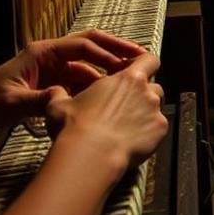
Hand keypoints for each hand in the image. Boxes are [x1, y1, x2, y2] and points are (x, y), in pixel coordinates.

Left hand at [0, 29, 144, 133]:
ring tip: (130, 80)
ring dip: (108, 71)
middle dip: (117, 50)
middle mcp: (51, 57)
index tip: (129, 61)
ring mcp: (52, 70)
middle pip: (92, 46)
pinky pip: (79, 82)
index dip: (109, 52)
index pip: (84, 44)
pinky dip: (95, 86)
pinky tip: (108, 96)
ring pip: (88, 65)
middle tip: (142, 58)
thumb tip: (68, 101)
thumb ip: (42, 100)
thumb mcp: (13, 103)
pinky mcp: (51, 85)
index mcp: (43, 52)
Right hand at [45, 53, 167, 172]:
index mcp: (126, 78)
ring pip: (157, 107)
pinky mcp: (159, 130)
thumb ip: (59, 94)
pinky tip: (133, 140)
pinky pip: (159, 127)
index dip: (146, 64)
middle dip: (144, 94)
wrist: (90, 155)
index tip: (139, 70)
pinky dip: (150, 132)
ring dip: (147, 112)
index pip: (149, 59)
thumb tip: (53, 91)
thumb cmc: (75, 128)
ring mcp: (155, 110)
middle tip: (127, 106)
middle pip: (153, 86)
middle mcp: (146, 91)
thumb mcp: (59, 105)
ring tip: (128, 126)